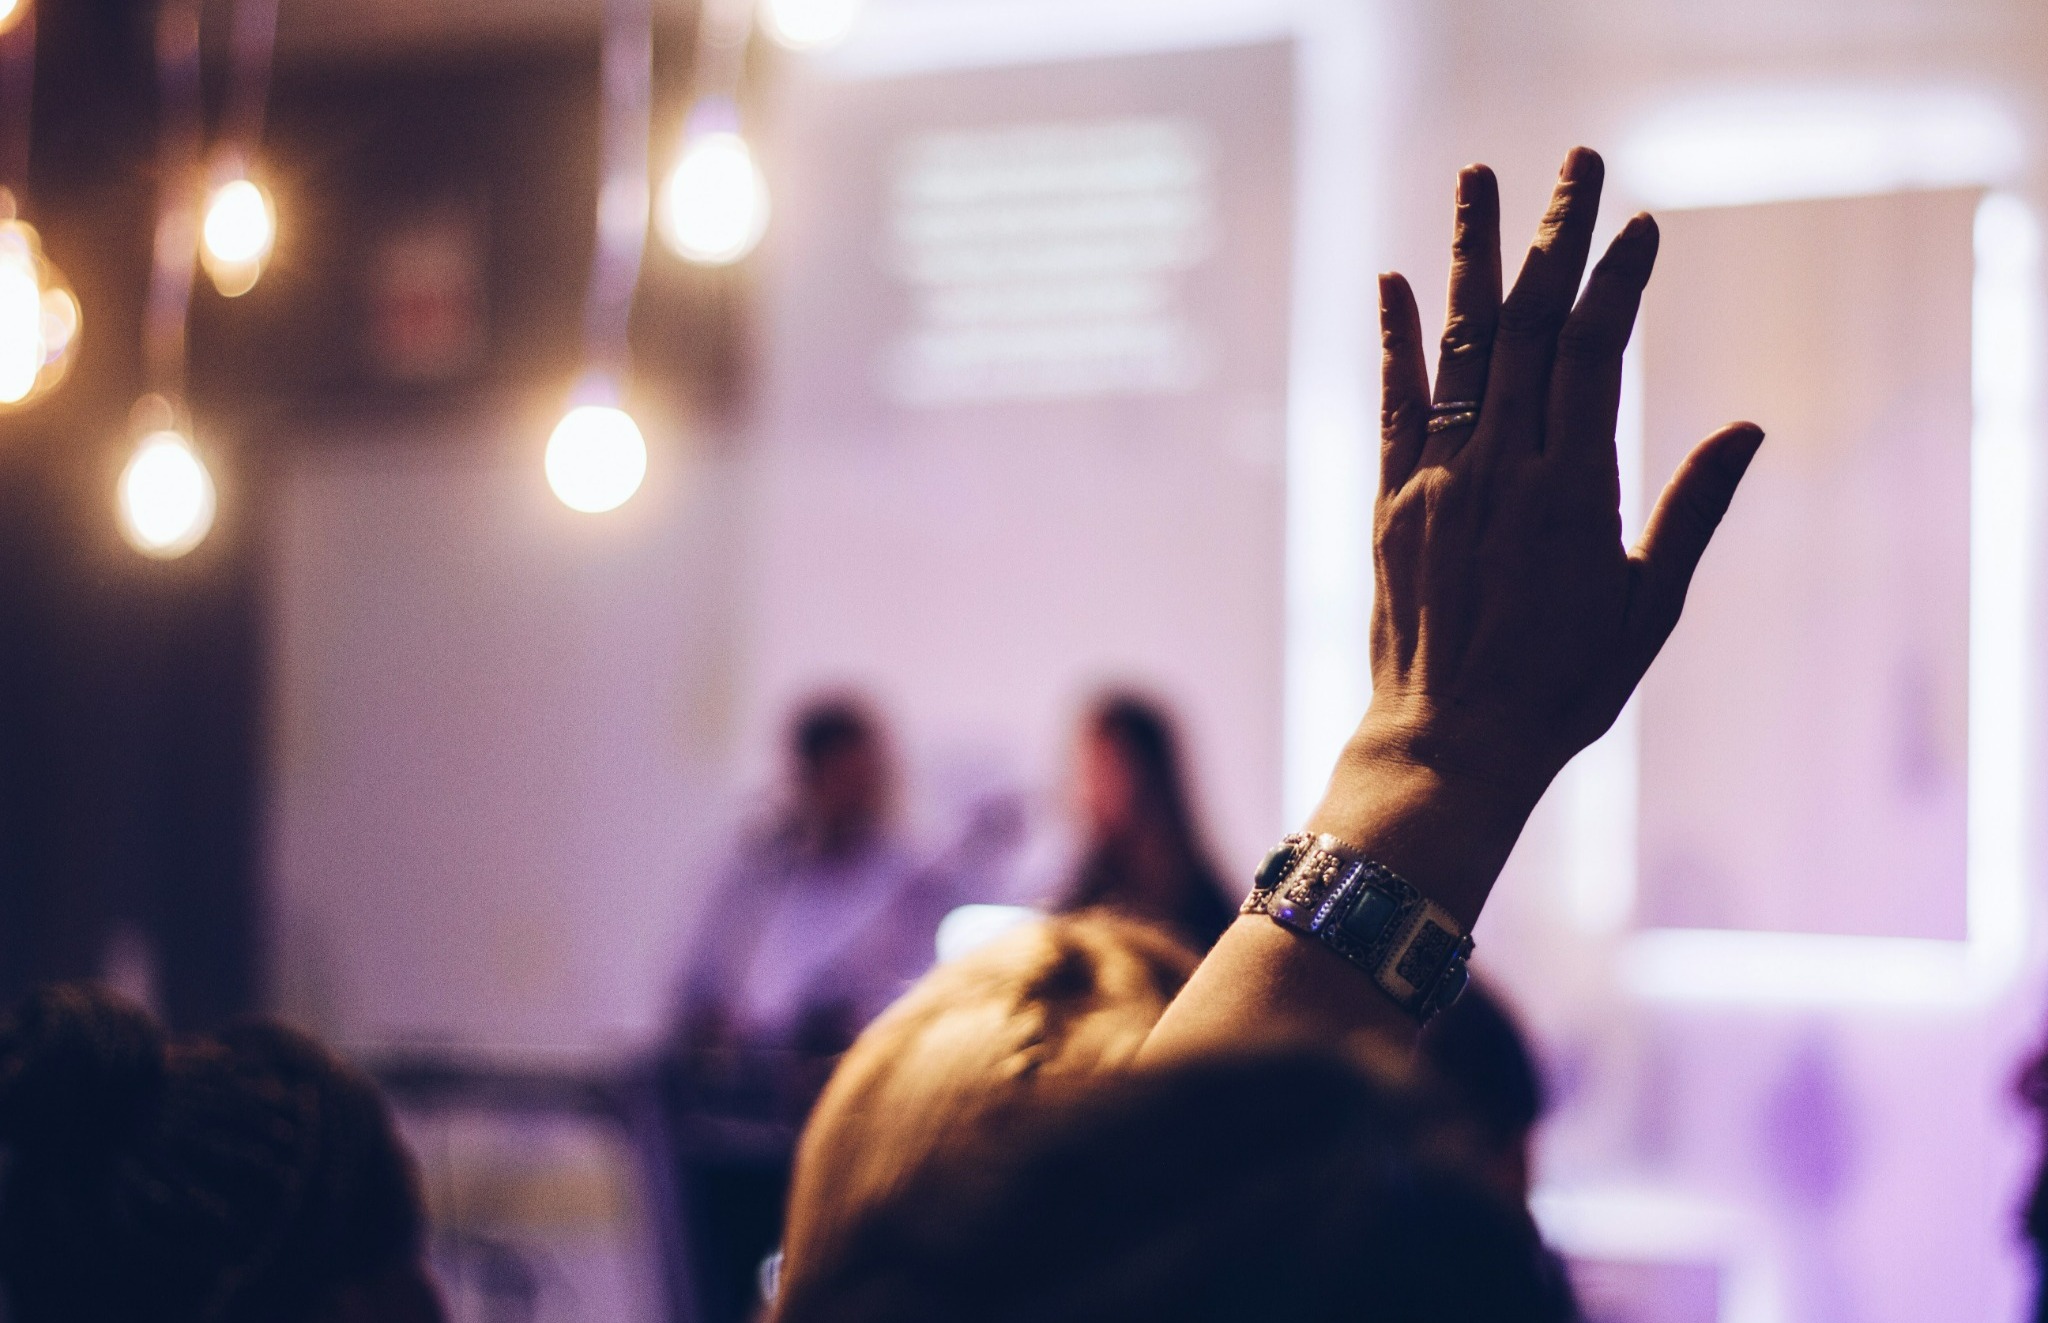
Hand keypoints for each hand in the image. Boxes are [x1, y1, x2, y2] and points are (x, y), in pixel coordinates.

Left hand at [1309, 148, 1762, 920]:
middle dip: (1553, 237)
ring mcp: (1437, 482)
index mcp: (1572, 491)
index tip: (1638, 226)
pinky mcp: (1389, 504)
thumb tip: (1747, 428)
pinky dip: (1395, 341)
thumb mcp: (1647, 609)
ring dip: (1472, 257)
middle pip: (1528, 326)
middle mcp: (1500, 470)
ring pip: (1459, 347)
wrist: (1449, 747)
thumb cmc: (1560, 690)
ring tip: (1480, 179)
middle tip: (1573, 161)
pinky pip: (1391, 406)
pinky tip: (1394, 282)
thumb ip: (1690, 512)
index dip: (1615, 281)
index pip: (1596, 353)